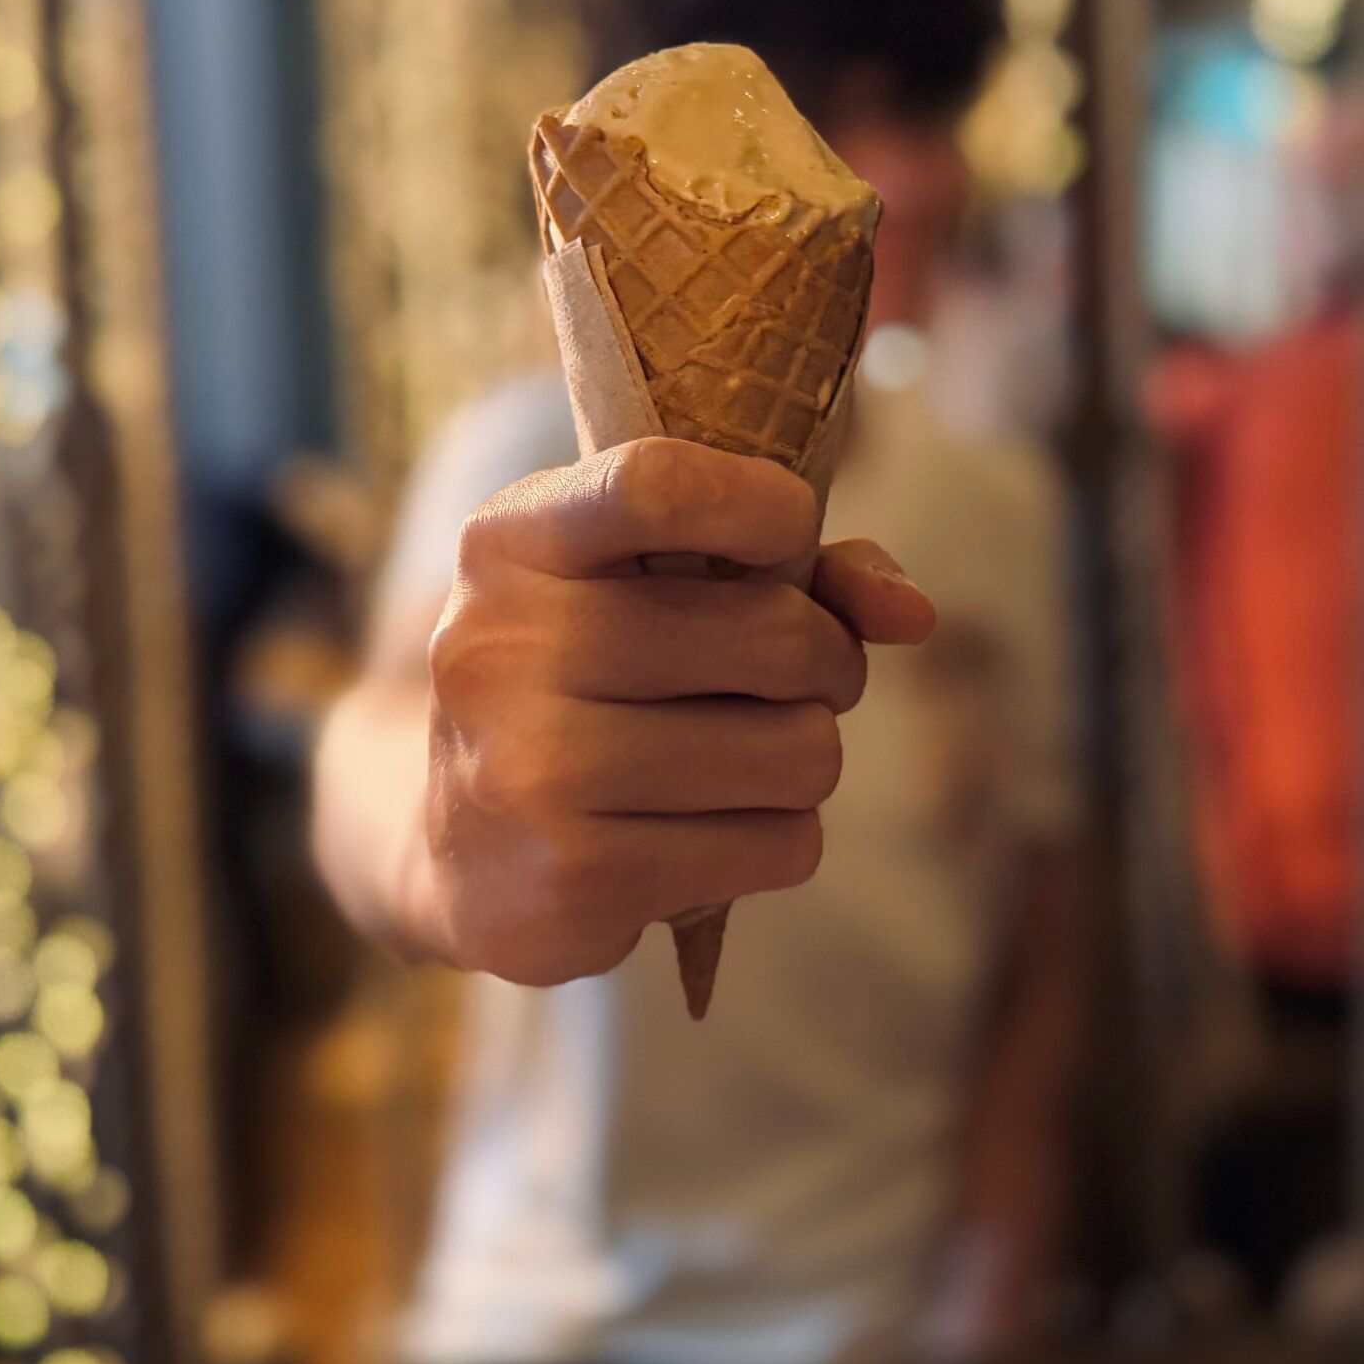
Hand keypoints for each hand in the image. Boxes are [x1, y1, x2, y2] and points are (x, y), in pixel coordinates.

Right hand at [406, 437, 933, 985]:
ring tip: (748, 760)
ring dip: (805, 759)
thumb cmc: (583, 680)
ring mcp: (530, 770)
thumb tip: (914, 613)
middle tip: (799, 681)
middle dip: (827, 662)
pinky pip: (779, 846)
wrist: (448, 846)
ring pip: (798, 752)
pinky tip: (711, 832)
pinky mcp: (574, 878)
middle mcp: (500, 647)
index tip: (786, 538)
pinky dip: (777, 840)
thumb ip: (789, 564)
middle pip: (774, 634)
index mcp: (508, 543)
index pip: (657, 484)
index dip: (765, 508)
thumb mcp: (642, 586)